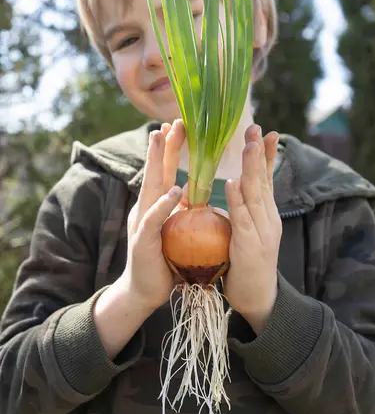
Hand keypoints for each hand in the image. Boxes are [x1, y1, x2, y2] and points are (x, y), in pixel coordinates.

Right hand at [120, 119, 185, 312]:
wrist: (143, 291)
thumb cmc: (163, 260)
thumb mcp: (174, 231)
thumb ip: (180, 212)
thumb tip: (193, 193)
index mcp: (155, 207)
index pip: (162, 172)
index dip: (168, 151)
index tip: (177, 127)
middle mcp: (145, 209)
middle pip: (154, 172)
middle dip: (162, 146)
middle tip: (171, 122)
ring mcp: (141, 223)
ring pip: (150, 187)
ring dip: (156, 162)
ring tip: (163, 139)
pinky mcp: (142, 241)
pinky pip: (153, 219)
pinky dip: (163, 204)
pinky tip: (174, 190)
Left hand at [223, 124, 281, 334]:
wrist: (259, 298)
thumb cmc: (248, 262)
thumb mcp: (250, 230)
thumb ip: (245, 209)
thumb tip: (238, 187)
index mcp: (266, 214)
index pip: (267, 178)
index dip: (267, 155)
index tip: (267, 131)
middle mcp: (269, 218)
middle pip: (264, 180)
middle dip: (259, 153)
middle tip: (255, 127)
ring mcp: (262, 232)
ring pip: (256, 195)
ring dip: (251, 169)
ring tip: (247, 146)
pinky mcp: (250, 246)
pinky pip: (242, 219)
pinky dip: (237, 200)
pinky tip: (232, 183)